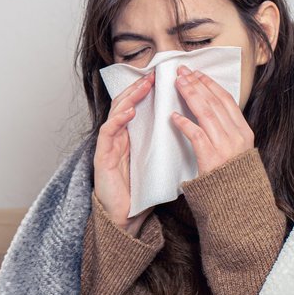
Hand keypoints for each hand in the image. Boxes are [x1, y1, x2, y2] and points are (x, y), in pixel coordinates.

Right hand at [92, 70, 155, 236]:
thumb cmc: (140, 194)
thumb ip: (167, 148)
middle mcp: (118, 138)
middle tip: (153, 75)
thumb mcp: (158, 165)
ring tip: (143, 86)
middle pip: (125, 104)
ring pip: (115, 113)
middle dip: (138, 88)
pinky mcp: (101, 158)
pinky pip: (107, 133)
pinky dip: (118, 120)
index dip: (148, 93)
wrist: (125, 219)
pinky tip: (130, 112)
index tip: (163, 80)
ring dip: (129, 98)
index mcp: (131, 138)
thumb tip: (191, 133)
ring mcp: (108, 146)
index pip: (138, 108)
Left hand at [171, 65, 254, 174]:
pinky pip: (196, 135)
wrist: (236, 201)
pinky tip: (173, 116)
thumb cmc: (232, 175)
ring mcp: (225, 146)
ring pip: (206, 113)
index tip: (197, 74)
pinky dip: (184, 124)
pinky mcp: (211, 158)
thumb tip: (210, 109)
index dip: (211, 85)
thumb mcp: (238, 149)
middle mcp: (236, 136)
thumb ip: (227, 130)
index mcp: (244, 131)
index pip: (227, 100)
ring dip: (190, 95)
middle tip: (182, 72)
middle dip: (197, 84)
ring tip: (178, 84)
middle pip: (214, 102)